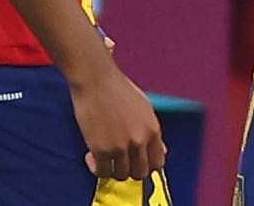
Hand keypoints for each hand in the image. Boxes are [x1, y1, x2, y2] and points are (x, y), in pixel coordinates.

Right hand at [68, 61, 165, 181]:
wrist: (96, 79)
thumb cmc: (118, 89)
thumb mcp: (144, 108)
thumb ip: (152, 133)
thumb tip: (162, 152)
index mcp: (153, 130)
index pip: (158, 163)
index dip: (146, 165)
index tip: (136, 162)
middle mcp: (140, 141)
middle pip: (140, 173)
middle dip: (129, 169)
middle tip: (118, 160)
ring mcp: (120, 147)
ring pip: (121, 175)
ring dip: (112, 168)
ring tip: (104, 155)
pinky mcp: (100, 150)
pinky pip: (102, 172)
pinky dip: (96, 167)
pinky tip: (91, 155)